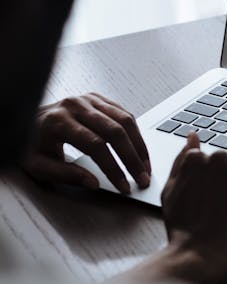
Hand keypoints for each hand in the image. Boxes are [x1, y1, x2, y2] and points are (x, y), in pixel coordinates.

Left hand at [21, 93, 150, 193]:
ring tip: (146, 166)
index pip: (96, 145)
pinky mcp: (97, 98)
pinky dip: (135, 132)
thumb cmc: (30, 143)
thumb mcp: (38, 166)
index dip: (113, 168)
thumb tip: (94, 183)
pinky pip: (123, 112)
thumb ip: (65, 175)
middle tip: (143, 179)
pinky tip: (139, 149)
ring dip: (139, 145)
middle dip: (132, 159)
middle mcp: (75, 106)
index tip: (124, 185)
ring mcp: (88, 99)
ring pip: (124, 119)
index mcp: (59, 121)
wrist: (23, 120)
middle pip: (115, 131)